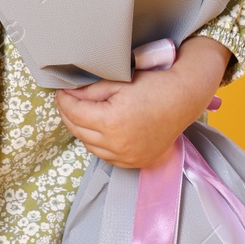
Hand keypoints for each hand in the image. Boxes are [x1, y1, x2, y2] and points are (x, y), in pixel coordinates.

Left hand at [54, 36, 230, 167]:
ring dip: (82, 130)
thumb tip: (68, 94)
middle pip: (79, 130)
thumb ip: (89, 90)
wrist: (184, 98)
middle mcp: (118, 144)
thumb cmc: (153, 84)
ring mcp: (128, 157)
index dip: (63, 100)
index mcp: (111, 122)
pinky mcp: (136, 162)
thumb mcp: (117, 82)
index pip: (74, 112)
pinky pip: (107, 156)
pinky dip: (98, 144)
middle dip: (69, 114)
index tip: (60, 91)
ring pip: (90, 146)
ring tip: (81, 113)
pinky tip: (98, 130)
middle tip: (66, 100)